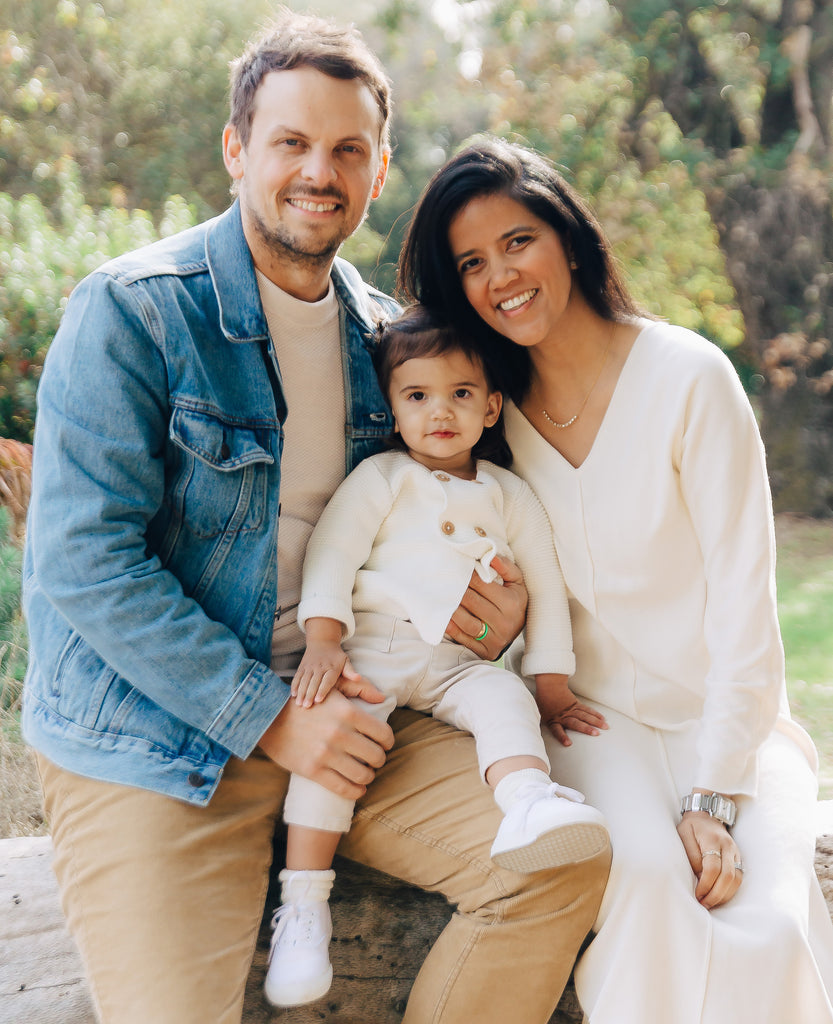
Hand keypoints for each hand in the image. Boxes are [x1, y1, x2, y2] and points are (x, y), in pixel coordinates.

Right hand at [258, 689, 393, 800]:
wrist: (269, 717)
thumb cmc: (306, 702)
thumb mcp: (332, 688)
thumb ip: (359, 688)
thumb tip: (382, 699)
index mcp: (348, 712)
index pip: (383, 734)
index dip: (388, 742)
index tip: (384, 745)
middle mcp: (340, 734)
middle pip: (376, 757)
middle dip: (379, 760)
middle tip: (374, 760)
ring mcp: (326, 754)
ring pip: (363, 775)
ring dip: (368, 777)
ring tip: (365, 774)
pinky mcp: (313, 770)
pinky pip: (343, 788)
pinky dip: (356, 791)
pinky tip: (358, 789)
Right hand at [291, 640, 348, 706]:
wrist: (322, 641)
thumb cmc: (336, 656)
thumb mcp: (345, 661)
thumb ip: (350, 671)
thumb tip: (358, 678)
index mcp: (332, 667)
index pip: (327, 680)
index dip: (322, 690)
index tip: (318, 700)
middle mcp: (319, 667)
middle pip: (314, 682)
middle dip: (309, 694)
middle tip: (307, 706)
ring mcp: (309, 667)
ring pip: (304, 681)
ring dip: (301, 692)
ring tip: (299, 704)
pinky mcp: (302, 667)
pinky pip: (297, 677)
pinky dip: (295, 685)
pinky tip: (293, 695)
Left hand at [445, 555, 527, 660]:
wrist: (519, 628)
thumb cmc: (515, 600)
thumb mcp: (516, 582)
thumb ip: (505, 567)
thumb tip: (490, 556)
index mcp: (512, 603)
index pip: (481, 584)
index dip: (466, 574)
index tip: (455, 567)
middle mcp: (505, 622)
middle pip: (471, 602)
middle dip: (455, 589)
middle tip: (442, 580)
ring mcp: (495, 639)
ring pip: (466, 622)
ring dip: (451, 608)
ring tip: (441, 596)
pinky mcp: (486, 651)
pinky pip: (463, 638)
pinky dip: (451, 627)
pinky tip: (443, 617)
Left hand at [535, 678, 607, 745]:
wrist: (549, 685)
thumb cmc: (543, 701)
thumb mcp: (538, 713)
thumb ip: (540, 723)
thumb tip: (534, 734)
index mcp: (552, 720)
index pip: (557, 730)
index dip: (562, 736)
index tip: (568, 743)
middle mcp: (564, 715)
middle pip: (575, 723)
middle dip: (586, 728)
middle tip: (596, 733)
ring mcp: (571, 710)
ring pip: (584, 716)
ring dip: (595, 722)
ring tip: (604, 727)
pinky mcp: (577, 704)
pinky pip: (587, 710)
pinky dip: (595, 714)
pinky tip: (602, 719)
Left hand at [677, 810, 743, 908]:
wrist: (707, 814)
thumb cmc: (692, 826)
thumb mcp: (684, 834)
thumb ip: (691, 855)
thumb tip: (700, 877)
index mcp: (713, 840)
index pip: (713, 868)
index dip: (705, 885)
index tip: (697, 894)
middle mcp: (728, 847)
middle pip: (728, 877)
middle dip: (716, 895)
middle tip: (704, 904)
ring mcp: (735, 853)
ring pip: (737, 880)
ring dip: (725, 895)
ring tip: (711, 903)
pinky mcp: (738, 858)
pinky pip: (739, 878)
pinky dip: (730, 890)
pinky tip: (720, 896)